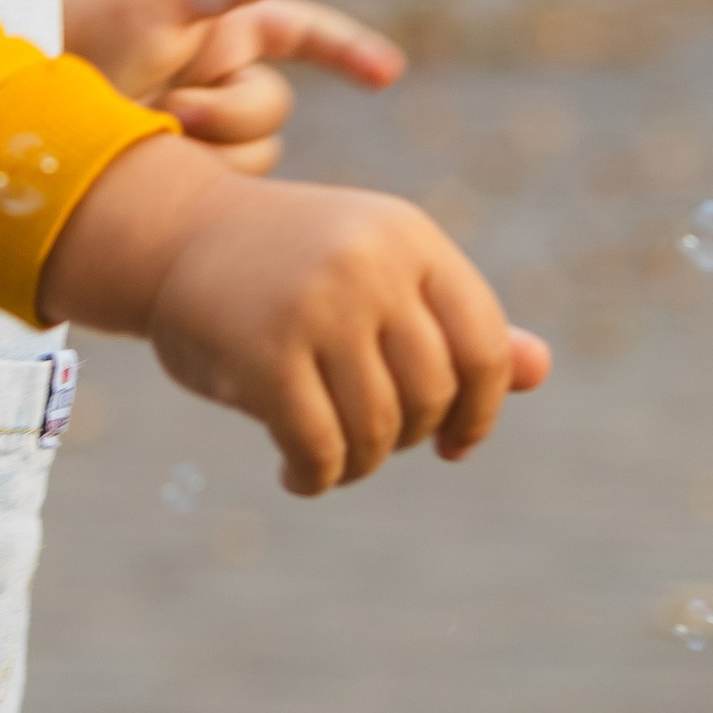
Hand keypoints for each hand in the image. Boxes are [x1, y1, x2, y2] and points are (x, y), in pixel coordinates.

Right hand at [41, 135, 550, 496]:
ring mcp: (318, 305)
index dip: (480, 410)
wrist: (172, 235)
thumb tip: (540, 371)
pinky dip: (318, 477)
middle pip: (432, 394)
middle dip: (410, 436)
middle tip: (372, 440)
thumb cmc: (286, 264)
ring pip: (379, 429)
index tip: (454, 443)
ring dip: (362, 464)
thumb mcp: (375, 275)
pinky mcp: (264, 352)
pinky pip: (321, 448)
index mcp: (409, 237)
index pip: (483, 345)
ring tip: (334, 459)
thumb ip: (452, 321)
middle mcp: (370, 265)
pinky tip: (299, 473)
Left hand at [61, 0, 401, 174]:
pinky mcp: (182, 174)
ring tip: (149, 132)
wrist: (16, 109)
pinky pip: (221, 190)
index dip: (347, 52)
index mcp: (221, 30)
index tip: (387, 75)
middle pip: (272, 109)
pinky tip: (151, 165)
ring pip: (253, 156)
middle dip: (230, 112)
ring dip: (207, 149)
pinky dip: (193, 178)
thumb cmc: (80, 34)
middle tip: (171, 107)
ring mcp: (199, 130)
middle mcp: (217, 79)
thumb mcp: (151, 2)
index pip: (302, 35)